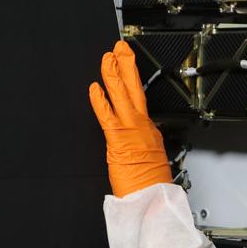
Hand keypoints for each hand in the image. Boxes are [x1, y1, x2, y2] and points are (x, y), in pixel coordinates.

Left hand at [88, 41, 173, 197]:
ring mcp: (131, 130)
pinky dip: (100, 101)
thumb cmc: (150, 184)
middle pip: (134, 88)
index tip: (127, 64)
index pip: (140, 97)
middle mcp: (142, 125)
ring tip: (107, 57)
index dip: (132, 78)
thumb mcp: (152, 157)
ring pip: (121, 95)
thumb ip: (144, 142)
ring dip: (113, 74)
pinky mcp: (118, 140)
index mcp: (150, 129)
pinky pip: (106, 115)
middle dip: (126, 65)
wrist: (152, 199)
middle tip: (120, 48)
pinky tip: (94, 88)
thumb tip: (140, 137)